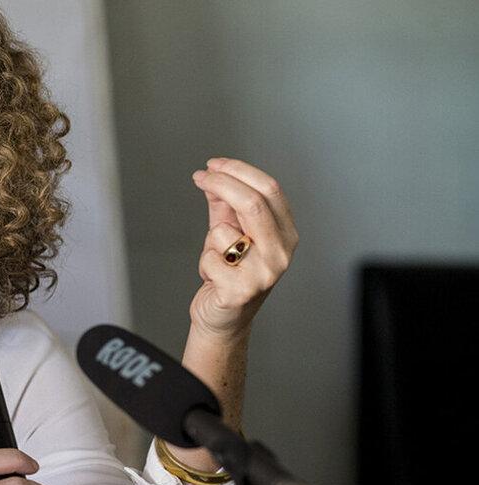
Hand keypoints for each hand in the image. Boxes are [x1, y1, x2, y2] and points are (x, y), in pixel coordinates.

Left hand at [189, 157, 298, 340]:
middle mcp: (281, 252)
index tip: (212, 165)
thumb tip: (212, 173)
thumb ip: (224, 204)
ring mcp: (264, 274)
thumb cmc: (228, 273)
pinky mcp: (241, 291)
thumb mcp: (229, 232)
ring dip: (210, 241)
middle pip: (252, 203)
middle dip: (221, 183)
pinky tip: (214, 279)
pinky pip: (209, 258)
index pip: (269, 189)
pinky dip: (204, 264)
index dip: (238, 171)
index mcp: (285, 234)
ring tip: (218, 260)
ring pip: (224, 232)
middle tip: (200, 176)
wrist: (223, 319)